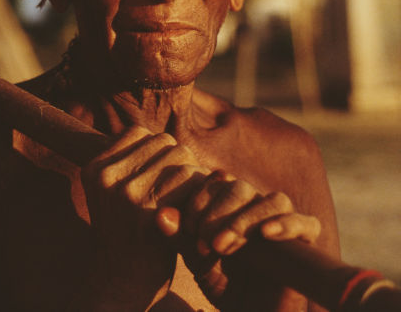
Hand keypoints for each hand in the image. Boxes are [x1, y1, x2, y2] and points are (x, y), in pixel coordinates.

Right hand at [80, 126, 209, 305]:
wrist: (121, 282)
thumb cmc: (126, 236)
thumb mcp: (111, 196)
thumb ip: (129, 166)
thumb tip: (165, 140)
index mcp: (94, 168)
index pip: (138, 133)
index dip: (157, 152)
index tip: (163, 178)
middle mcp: (107, 175)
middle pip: (164, 142)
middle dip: (179, 163)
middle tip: (183, 192)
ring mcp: (126, 190)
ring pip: (180, 156)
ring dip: (193, 176)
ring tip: (189, 201)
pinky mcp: (150, 208)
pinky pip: (189, 177)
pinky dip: (199, 192)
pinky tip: (193, 211)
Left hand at [155, 170, 321, 303]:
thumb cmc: (223, 285)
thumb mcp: (197, 261)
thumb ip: (180, 238)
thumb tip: (162, 214)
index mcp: (230, 205)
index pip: (215, 181)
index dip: (199, 200)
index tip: (188, 230)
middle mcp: (256, 208)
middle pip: (240, 187)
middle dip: (218, 212)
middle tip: (206, 242)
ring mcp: (282, 223)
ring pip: (273, 199)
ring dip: (246, 219)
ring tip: (225, 245)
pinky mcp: (305, 244)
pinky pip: (306, 223)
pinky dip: (287, 224)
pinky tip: (266, 235)